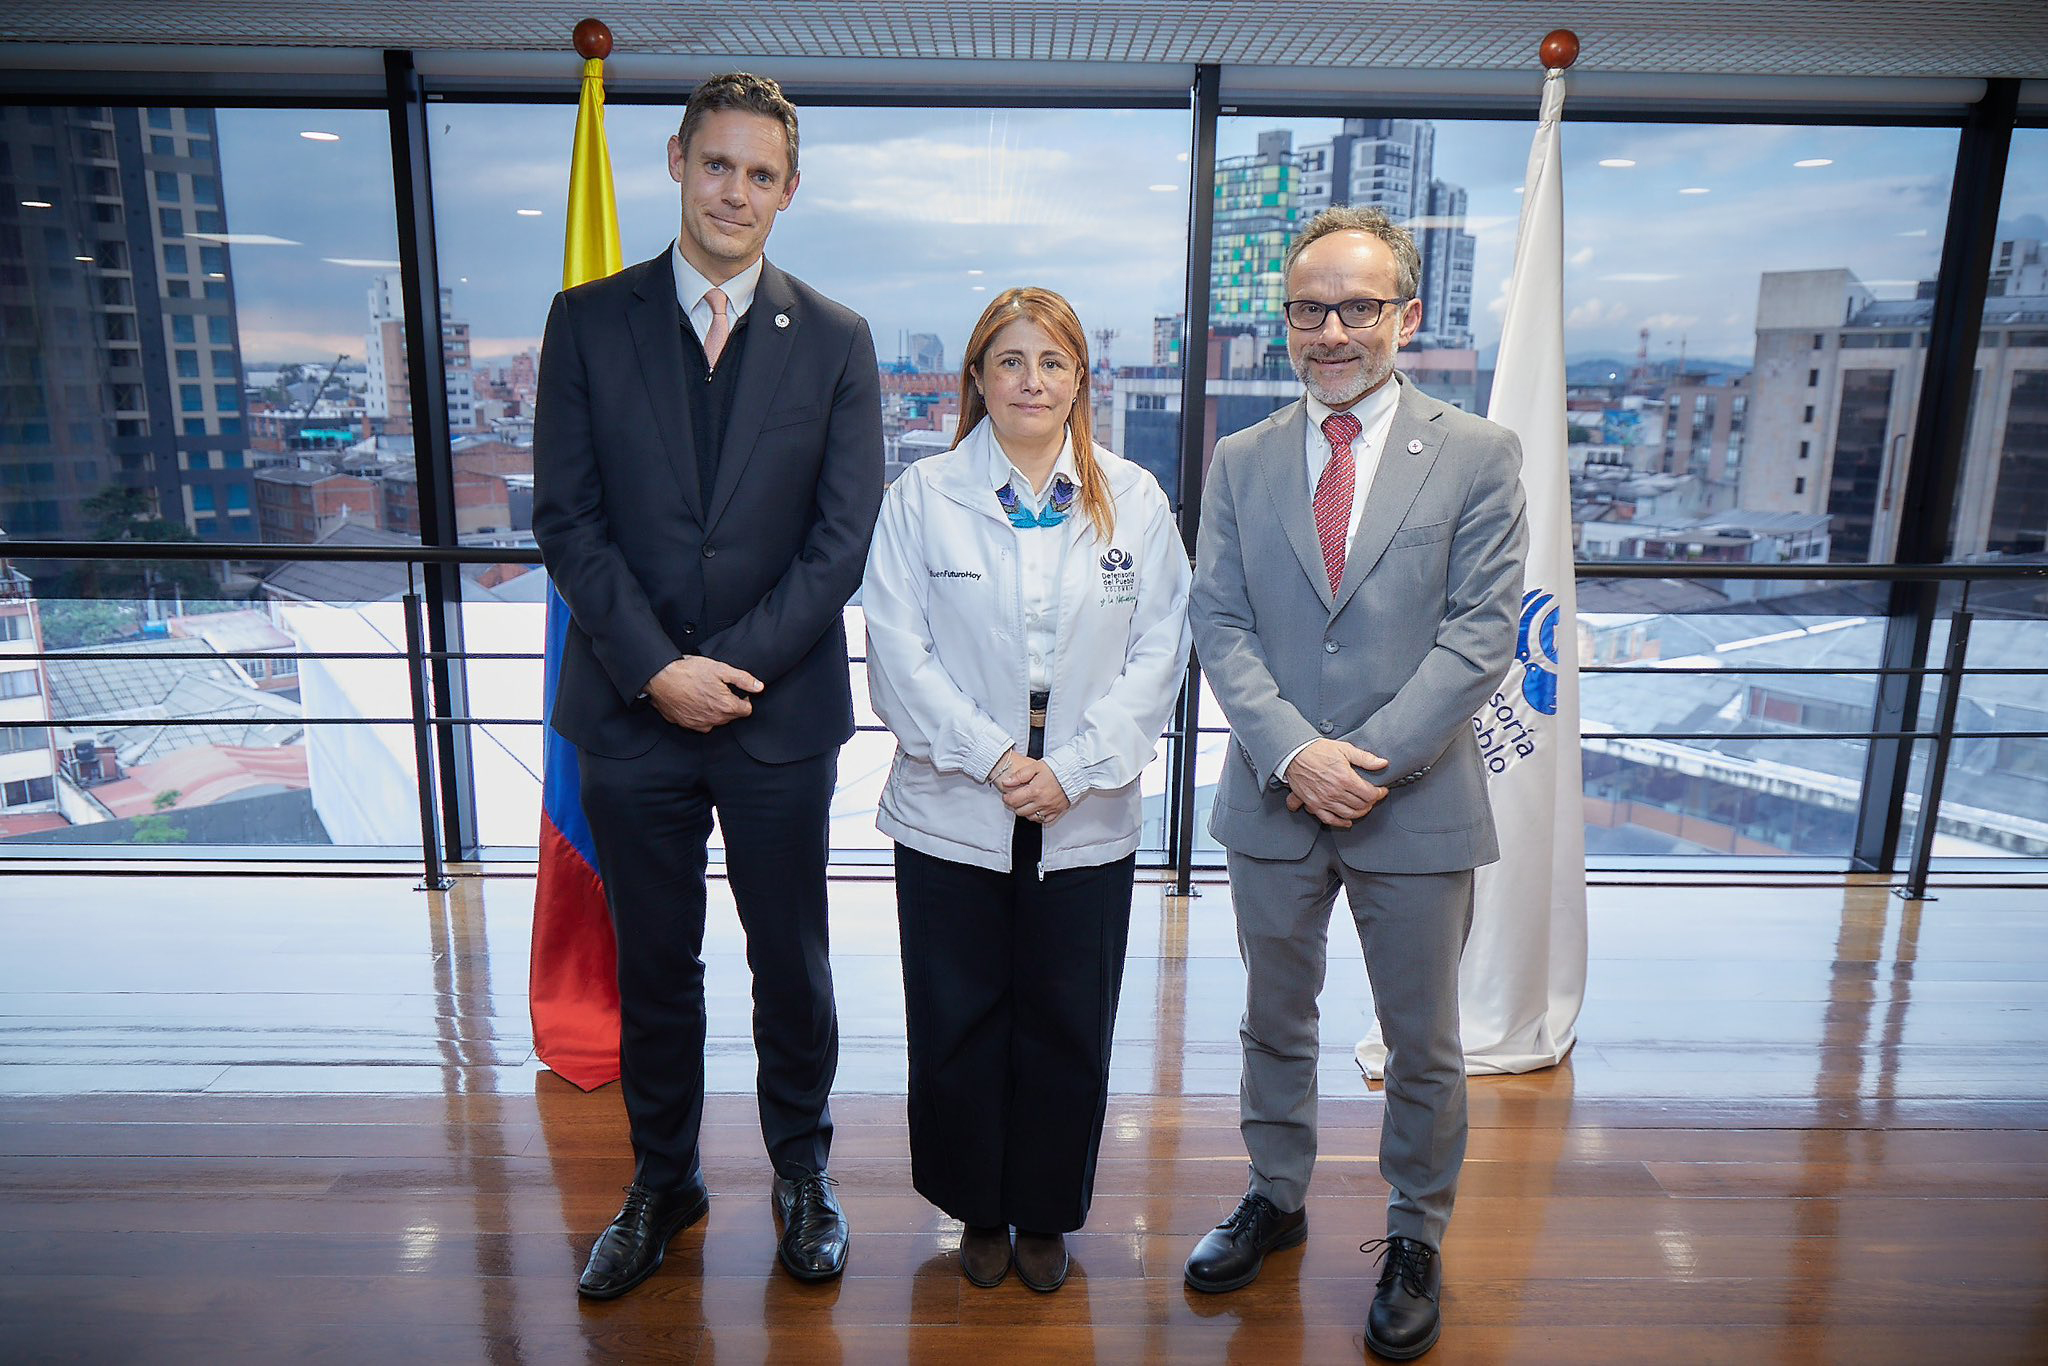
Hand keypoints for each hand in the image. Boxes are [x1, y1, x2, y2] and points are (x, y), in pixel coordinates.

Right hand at [644, 656, 762, 731]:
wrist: (661, 678)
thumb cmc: (688, 672)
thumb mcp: (720, 669)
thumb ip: (743, 679)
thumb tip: (759, 687)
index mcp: (726, 706)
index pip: (746, 710)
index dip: (744, 699)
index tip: (737, 692)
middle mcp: (714, 719)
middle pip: (731, 716)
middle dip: (730, 704)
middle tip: (719, 689)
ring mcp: (699, 724)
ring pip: (716, 721)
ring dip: (715, 710)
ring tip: (706, 693)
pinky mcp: (686, 724)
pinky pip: (700, 723)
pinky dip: (700, 714)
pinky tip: (694, 701)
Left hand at [995, 754, 1070, 824]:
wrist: (1075, 772)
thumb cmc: (1057, 768)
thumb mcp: (1035, 767)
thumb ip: (1019, 775)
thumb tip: (1006, 782)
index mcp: (1034, 791)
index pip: (1013, 801)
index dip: (1006, 798)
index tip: (1007, 795)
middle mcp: (1041, 802)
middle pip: (1020, 811)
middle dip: (1015, 805)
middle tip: (1016, 798)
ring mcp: (1049, 808)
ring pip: (1030, 817)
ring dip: (1025, 811)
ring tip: (1026, 802)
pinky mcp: (1057, 811)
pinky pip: (1043, 820)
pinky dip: (1037, 817)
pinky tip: (1036, 809)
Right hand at [1282, 739, 1388, 828]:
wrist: (1294, 754)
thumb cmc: (1317, 751)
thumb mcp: (1344, 748)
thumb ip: (1365, 758)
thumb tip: (1382, 763)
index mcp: (1345, 778)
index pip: (1370, 794)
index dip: (1379, 793)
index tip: (1381, 791)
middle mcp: (1335, 792)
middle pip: (1361, 805)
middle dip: (1371, 802)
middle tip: (1372, 797)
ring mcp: (1324, 800)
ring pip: (1349, 814)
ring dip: (1359, 812)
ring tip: (1363, 807)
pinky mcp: (1314, 805)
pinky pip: (1329, 819)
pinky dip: (1340, 823)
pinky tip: (1347, 821)